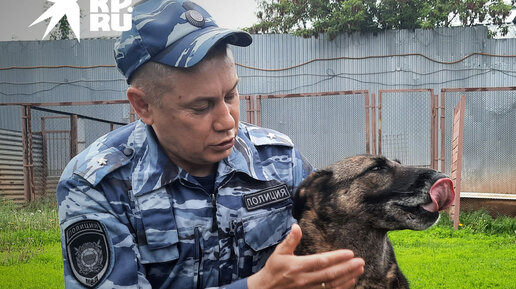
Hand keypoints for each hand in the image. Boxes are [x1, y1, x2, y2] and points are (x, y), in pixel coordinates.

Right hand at [248, 224, 364, 288]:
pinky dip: (341, 287)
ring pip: (332, 285)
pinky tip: (350, 281)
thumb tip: (296, 226)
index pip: (321, 261)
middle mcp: (304, 279)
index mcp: (297, 266)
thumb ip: (290, 240)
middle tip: (361, 262)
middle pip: (330, 274)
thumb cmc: (273, 269)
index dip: (336, 257)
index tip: (350, 253)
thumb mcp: (279, 252)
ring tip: (359, 270)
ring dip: (347, 277)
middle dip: (347, 268)